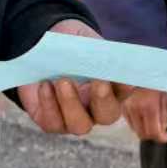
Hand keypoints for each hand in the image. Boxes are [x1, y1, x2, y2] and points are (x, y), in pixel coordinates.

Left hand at [17, 20, 127, 134]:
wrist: (41, 47)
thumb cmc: (70, 46)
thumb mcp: (84, 42)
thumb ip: (95, 50)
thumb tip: (103, 56)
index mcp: (111, 87)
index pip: (125, 90)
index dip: (125, 84)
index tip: (120, 72)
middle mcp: (96, 108)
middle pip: (108, 115)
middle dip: (103, 99)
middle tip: (98, 81)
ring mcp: (74, 118)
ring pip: (80, 125)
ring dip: (72, 103)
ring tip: (62, 80)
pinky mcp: (51, 121)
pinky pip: (52, 123)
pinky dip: (49, 104)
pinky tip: (45, 85)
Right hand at [124, 88, 166, 142]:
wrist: (143, 72)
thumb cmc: (157, 83)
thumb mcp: (165, 98)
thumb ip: (164, 116)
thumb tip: (162, 129)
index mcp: (149, 105)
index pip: (153, 131)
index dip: (161, 138)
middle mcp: (135, 108)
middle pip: (143, 134)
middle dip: (154, 136)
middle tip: (162, 132)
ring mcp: (127, 107)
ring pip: (135, 130)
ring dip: (145, 130)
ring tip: (154, 122)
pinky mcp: (122, 106)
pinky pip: (130, 123)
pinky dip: (138, 124)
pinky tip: (146, 117)